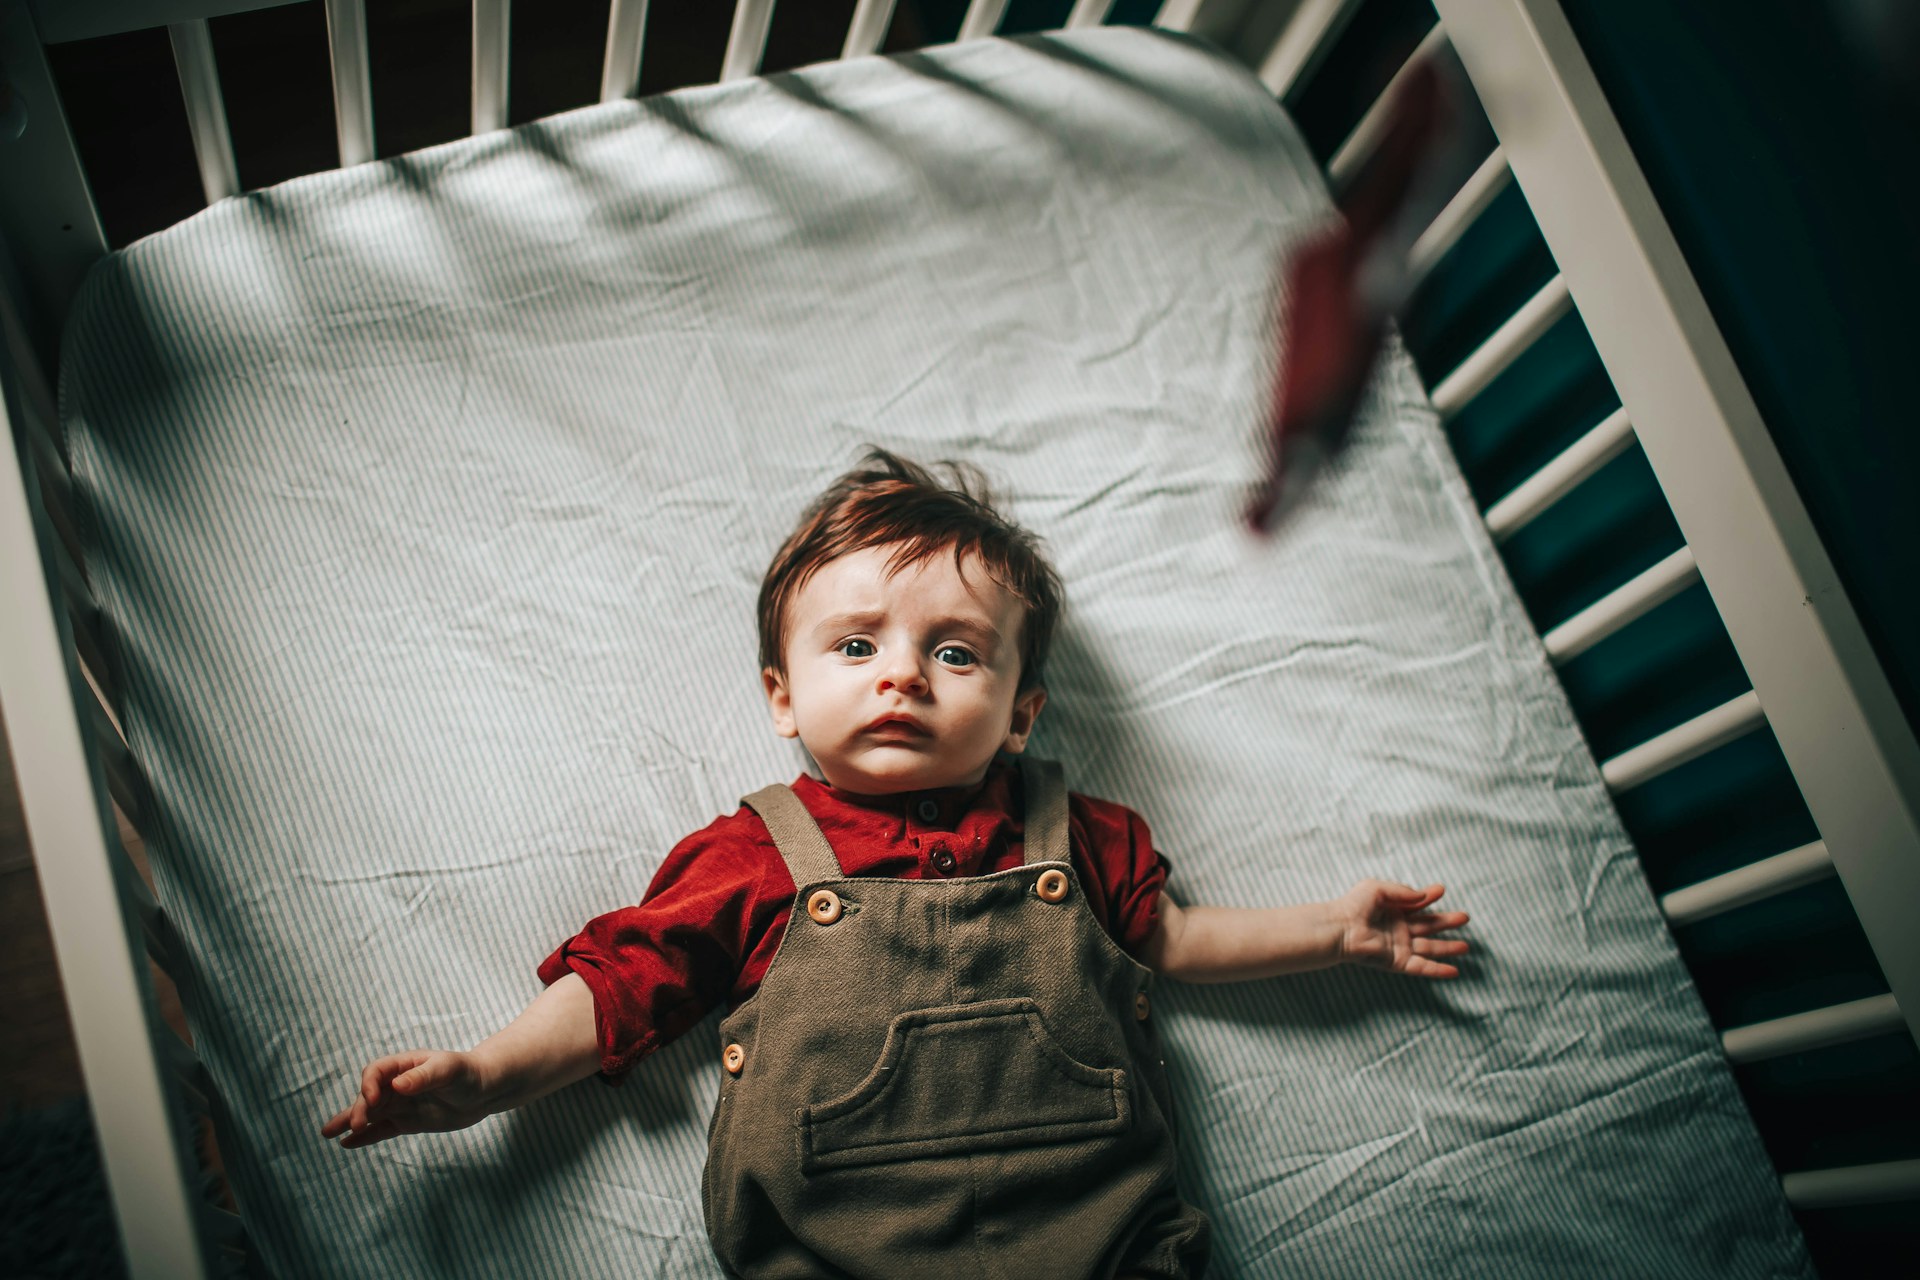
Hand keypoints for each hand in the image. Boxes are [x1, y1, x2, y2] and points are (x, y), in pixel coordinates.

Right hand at [319, 1050, 492, 1148]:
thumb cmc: (467, 1073)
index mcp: (404, 1065)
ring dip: (349, 1121)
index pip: (376, 1072)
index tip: (372, 1100)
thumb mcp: (448, 1070)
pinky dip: (365, 1137)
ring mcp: (400, 1104)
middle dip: (358, 1108)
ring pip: (369, 1114)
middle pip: (369, 1095)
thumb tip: (398, 1085)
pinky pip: (381, 1130)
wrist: (485, 1090)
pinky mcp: (407, 1122)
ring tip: (326, 1133)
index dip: (369, 1085)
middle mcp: (397, 1084)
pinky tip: (346, 1144)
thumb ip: (423, 1077)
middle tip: (355, 1124)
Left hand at [1334, 880, 1469, 978]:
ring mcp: (1399, 946)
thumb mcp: (1379, 888)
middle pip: (1428, 926)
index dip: (1429, 897)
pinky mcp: (1397, 961)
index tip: (1441, 890)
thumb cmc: (1354, 905)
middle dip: (1447, 922)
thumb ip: (1403, 892)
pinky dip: (1438, 970)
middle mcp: (1398, 929)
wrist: (1342, 926)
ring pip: (1429, 948)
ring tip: (1466, 946)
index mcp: (1393, 910)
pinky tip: (1454, 971)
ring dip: (1448, 948)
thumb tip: (1425, 896)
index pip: (1417, 904)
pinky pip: (1421, 967)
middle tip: (1465, 918)